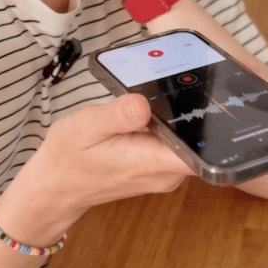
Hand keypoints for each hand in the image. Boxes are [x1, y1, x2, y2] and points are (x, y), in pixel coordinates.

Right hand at [0, 94, 191, 244]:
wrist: (56, 186)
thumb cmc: (68, 156)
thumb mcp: (85, 127)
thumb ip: (116, 116)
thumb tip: (143, 103)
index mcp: (151, 162)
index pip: (201, 151)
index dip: (211, 125)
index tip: (210, 97)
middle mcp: (165, 173)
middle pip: (200, 141)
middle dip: (195, 111)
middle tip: (180, 81)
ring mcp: (164, 173)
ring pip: (189, 142)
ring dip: (181, 118)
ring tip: (164, 91)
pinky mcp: (159, 168)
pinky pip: (176, 145)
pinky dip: (170, 126)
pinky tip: (154, 109)